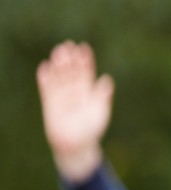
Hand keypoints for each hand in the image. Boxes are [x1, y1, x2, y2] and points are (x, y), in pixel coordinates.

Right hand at [36, 41, 113, 182]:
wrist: (76, 145)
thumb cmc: (91, 130)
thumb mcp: (100, 112)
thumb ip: (103, 96)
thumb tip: (107, 78)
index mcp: (89, 92)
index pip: (87, 73)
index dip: (86, 60)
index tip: (84, 47)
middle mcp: (75, 92)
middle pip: (72, 72)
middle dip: (70, 59)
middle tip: (68, 45)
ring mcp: (62, 97)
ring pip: (59, 77)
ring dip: (58, 65)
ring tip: (57, 52)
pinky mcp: (50, 103)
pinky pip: (46, 89)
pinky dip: (45, 78)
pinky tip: (44, 67)